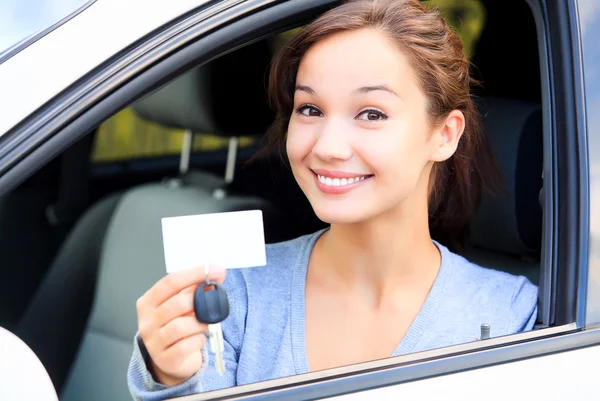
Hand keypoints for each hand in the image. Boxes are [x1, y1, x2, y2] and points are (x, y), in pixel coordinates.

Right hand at [136, 264, 225, 386]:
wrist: (172, 359)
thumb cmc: (178, 325)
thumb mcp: (182, 304)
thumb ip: (196, 288)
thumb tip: (217, 272)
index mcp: (148, 301)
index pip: (170, 282)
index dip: (194, 273)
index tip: (215, 269)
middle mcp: (147, 321)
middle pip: (177, 303)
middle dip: (201, 300)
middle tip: (215, 300)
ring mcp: (153, 341)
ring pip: (181, 326)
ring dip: (201, 322)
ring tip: (208, 322)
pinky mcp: (165, 359)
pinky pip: (185, 346)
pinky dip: (198, 340)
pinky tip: (200, 338)